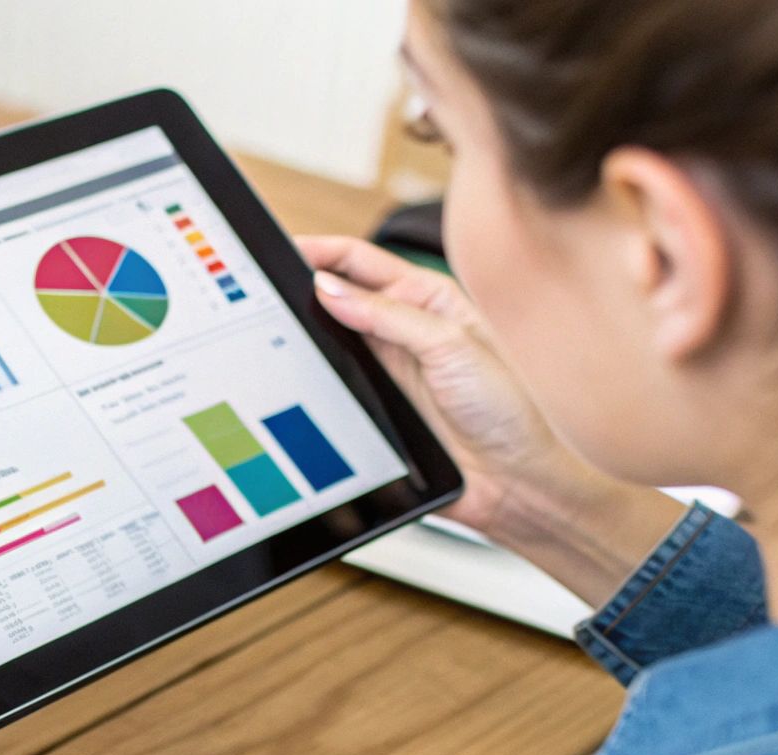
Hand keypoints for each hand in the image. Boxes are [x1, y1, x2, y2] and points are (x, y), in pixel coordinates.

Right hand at [300, 235, 683, 604]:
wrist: (514, 483)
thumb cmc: (506, 409)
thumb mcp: (451, 346)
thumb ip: (389, 314)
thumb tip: (328, 288)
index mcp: (427, 299)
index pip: (359, 262)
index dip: (319, 252)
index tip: (281, 248)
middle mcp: (402, 330)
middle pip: (337, 298)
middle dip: (301, 291)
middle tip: (263, 291)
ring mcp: (385, 371)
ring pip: (329, 342)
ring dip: (303, 337)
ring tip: (270, 330)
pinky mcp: (373, 410)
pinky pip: (330, 388)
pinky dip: (308, 380)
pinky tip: (291, 376)